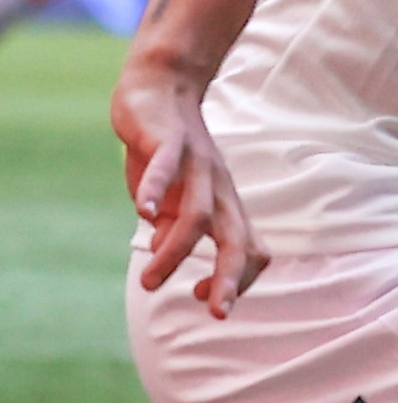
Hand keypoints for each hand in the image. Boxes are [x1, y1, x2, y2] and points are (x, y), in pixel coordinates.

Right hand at [111, 56, 266, 315]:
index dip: (236, 281)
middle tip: (218, 314)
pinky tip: (142, 214)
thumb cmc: (167, 152)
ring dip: (175, 252)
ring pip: (198, 216)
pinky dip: (156, 192)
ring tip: (150, 281)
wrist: (160, 87)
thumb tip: (165, 251)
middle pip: (238, 240)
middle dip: (232, 280)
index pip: (250, 251)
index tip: (206, 302)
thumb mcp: (171, 197)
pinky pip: (166, 170)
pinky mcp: (169, 143)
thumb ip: (173, 226)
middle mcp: (218, 191)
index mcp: (224, 207)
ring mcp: (197, 167)